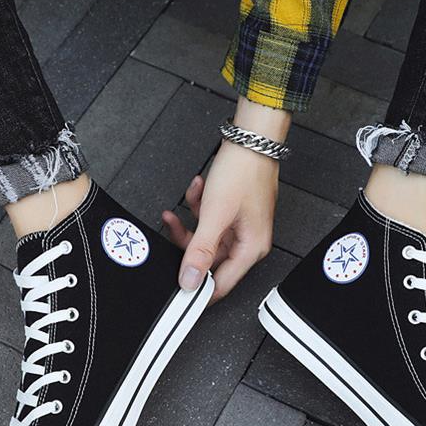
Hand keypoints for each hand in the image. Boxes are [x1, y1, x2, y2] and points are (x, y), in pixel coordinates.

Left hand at [162, 139, 277, 302]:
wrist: (250, 138)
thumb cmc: (244, 170)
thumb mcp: (214, 214)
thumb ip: (200, 251)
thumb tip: (190, 281)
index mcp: (251, 249)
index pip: (220, 285)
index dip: (197, 287)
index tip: (177, 285)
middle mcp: (248, 242)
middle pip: (209, 259)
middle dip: (189, 241)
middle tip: (174, 227)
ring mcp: (240, 227)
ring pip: (206, 237)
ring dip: (192, 219)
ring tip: (189, 200)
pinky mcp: (233, 213)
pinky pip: (209, 220)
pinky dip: (199, 206)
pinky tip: (199, 189)